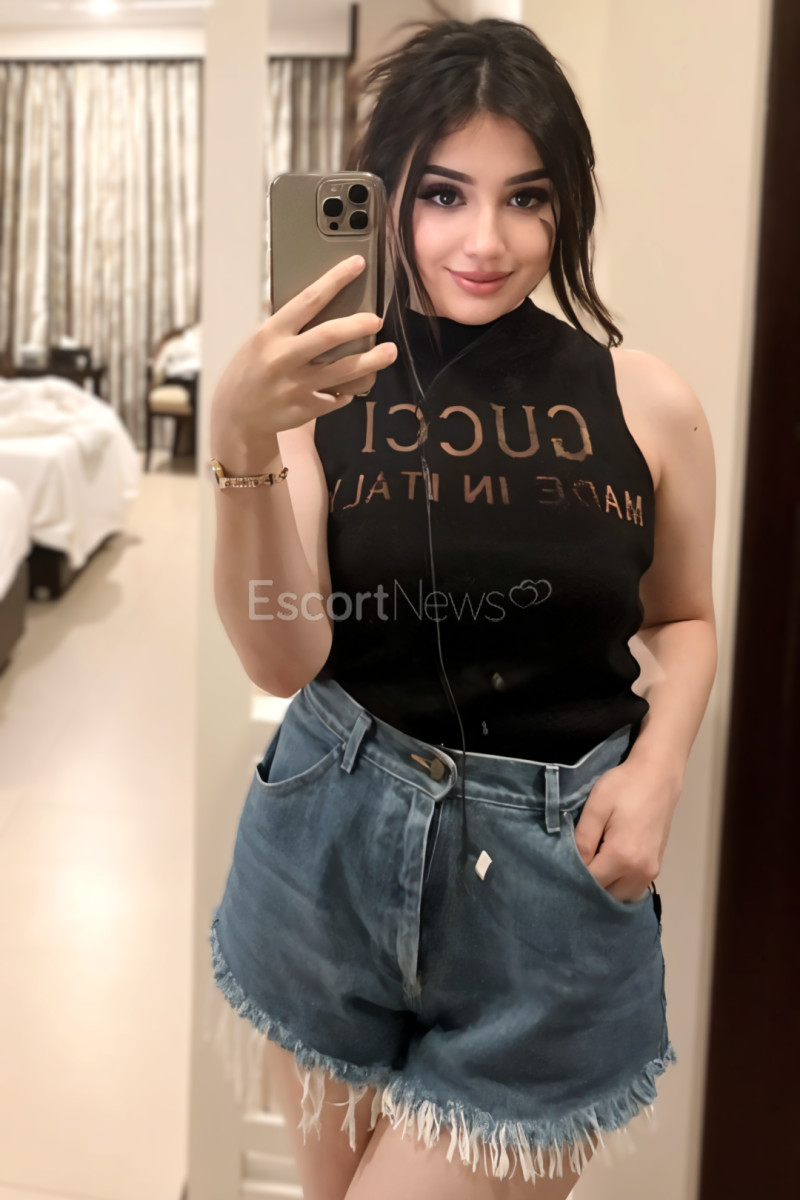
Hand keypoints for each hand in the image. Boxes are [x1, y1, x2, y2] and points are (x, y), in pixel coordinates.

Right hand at [210, 255, 397, 444]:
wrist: (236, 415)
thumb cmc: (251, 369)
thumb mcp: (261, 340)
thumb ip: (288, 326)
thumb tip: (322, 302)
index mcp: (272, 333)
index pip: (309, 299)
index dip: (336, 279)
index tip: (358, 264)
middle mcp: (284, 358)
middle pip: (331, 335)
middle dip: (360, 325)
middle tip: (377, 320)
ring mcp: (296, 386)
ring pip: (344, 370)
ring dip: (372, 360)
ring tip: (389, 352)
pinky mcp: (306, 409)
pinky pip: (338, 397)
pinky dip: (347, 389)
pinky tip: (351, 385)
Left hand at [571, 758, 680, 902]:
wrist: (658, 776)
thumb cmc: (624, 786)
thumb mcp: (596, 807)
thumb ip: (582, 839)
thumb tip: (572, 865)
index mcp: (623, 856)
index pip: (590, 882)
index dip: (574, 875)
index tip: (562, 863)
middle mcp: (640, 871)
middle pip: (607, 895)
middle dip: (589, 885)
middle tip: (575, 865)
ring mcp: (651, 871)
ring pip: (621, 896)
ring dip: (605, 887)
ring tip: (592, 866)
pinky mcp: (656, 867)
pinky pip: (633, 888)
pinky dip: (619, 884)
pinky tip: (608, 868)